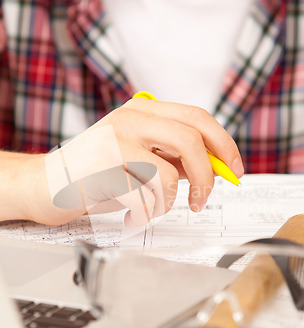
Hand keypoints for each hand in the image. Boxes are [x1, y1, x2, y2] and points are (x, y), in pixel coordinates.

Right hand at [29, 98, 243, 225]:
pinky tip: (133, 216)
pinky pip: (145, 198)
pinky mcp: (102, 169)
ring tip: (151, 209)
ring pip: (169, 174)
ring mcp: (114, 141)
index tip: (234, 170)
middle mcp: (130, 119)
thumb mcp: (137, 156)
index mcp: (142, 111)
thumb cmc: (94, 173)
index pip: (197, 118)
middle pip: (191, 140)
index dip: (224, 144)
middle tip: (202, 200)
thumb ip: (172, 157)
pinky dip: (146, 215)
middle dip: (208, 177)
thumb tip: (214, 167)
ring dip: (168, 203)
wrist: (44, 183)